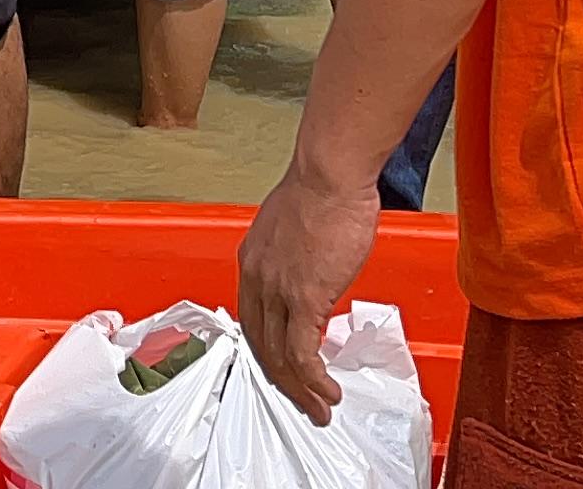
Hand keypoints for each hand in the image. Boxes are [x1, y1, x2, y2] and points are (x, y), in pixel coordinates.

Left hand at [237, 156, 382, 427]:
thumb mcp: (296, 228)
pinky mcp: (304, 297)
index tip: (286, 369)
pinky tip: (327, 391)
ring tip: (320, 407)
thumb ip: (296, 256)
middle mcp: (257, 279)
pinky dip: (313, 379)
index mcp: (252, 262)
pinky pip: (303, 353)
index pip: (252, 319)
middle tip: (303, 401)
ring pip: (280, 356)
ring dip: (301, 389)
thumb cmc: (322, 191)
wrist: (330, 175)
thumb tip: (313, 272)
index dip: (269, 350)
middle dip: (282, 380)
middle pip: (261, 345)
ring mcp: (277, 290)